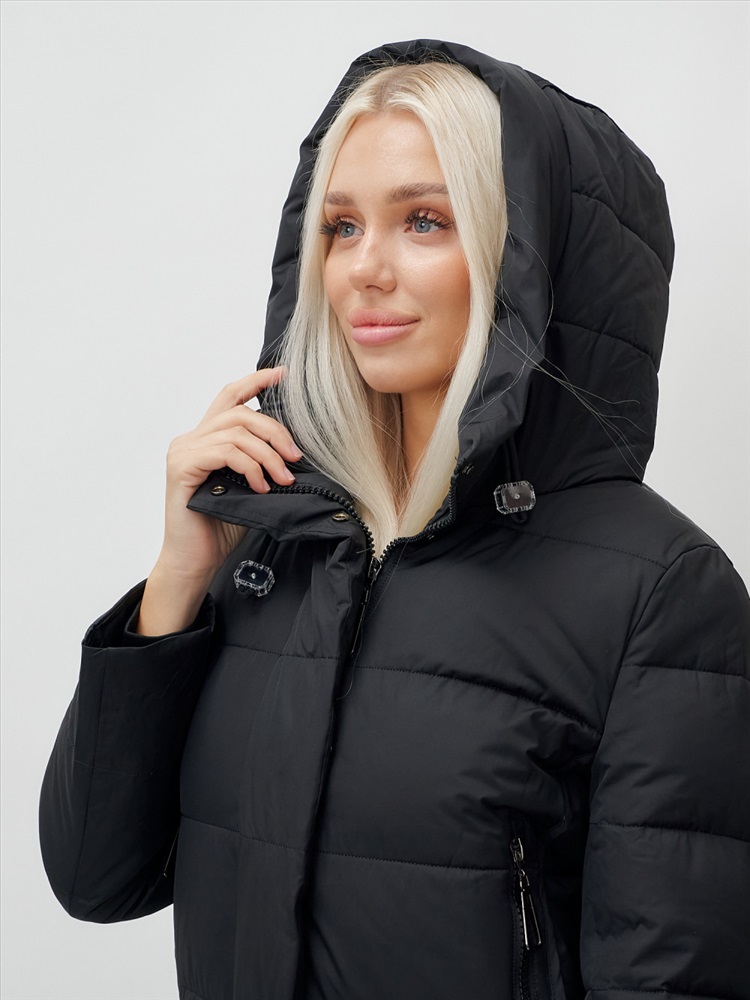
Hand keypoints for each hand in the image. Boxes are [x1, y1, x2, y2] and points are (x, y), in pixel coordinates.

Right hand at [137, 367, 300, 633]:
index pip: (230, 397)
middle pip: (239, 413)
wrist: (196, 559)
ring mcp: (183, 452)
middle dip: (275, 431)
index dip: (255, 381)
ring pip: (235, 432)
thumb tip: (293, 449)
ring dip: (267, 454)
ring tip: (282, 479)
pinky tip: (260, 487)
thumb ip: (259, 460)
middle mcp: (190, 439)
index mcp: (206, 439)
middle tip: (294, 458)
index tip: (282, 373)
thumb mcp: (249, 485)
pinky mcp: (182, 468)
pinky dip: (249, 466)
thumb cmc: (222, 525)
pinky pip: (224, 452)